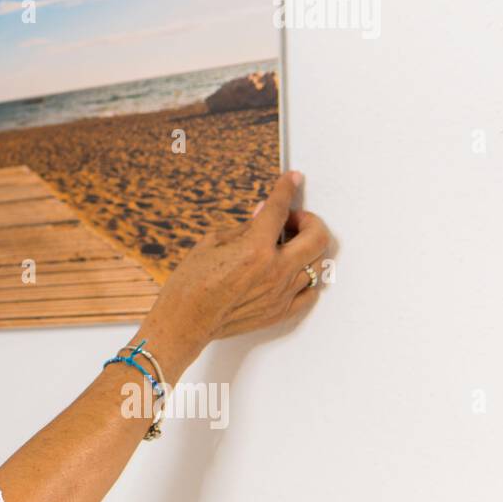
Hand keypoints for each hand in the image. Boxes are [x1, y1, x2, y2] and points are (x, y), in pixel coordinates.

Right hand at [140, 171, 330, 361]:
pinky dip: (305, 276)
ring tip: (286, 246)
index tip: (293, 179)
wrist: (184, 322)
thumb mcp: (211, 243)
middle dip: (309, 220)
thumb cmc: (191, 282)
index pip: (279, 209)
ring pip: (316, 263)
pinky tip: (289, 270)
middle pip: (318, 237)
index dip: (287, 188)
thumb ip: (245, 228)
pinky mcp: (281, 311)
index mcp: (255, 248)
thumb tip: (264, 214)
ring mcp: (281, 294)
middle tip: (292, 220)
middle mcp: (275, 271)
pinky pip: (310, 291)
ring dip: (305, 248)